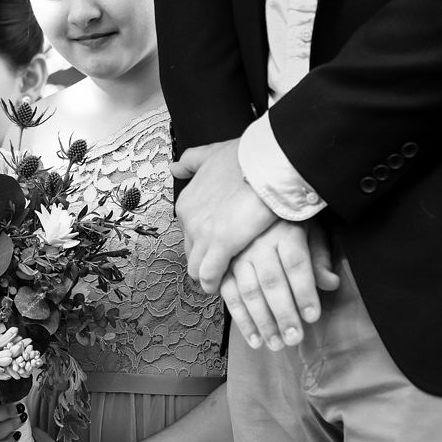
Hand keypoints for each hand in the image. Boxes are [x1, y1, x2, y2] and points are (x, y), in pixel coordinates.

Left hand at [169, 139, 277, 292]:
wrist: (267, 164)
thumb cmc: (247, 158)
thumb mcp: (212, 153)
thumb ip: (192, 162)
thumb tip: (174, 168)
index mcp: (187, 201)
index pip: (188, 233)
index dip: (203, 242)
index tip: (216, 247)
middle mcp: (188, 219)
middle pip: (190, 252)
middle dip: (204, 261)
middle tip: (222, 267)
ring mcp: (202, 234)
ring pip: (196, 268)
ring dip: (208, 277)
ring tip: (224, 282)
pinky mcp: (220, 246)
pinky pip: (210, 276)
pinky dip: (215, 284)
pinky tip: (225, 287)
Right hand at [221, 220, 341, 349]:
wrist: (254, 204)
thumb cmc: (289, 223)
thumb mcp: (310, 231)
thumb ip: (319, 257)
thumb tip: (331, 283)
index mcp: (284, 232)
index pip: (296, 264)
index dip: (304, 291)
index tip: (312, 317)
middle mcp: (259, 242)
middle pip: (272, 281)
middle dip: (283, 313)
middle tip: (294, 338)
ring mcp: (238, 255)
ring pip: (249, 291)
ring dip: (262, 321)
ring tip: (276, 345)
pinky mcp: (224, 267)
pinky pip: (230, 295)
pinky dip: (242, 319)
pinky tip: (254, 339)